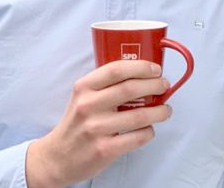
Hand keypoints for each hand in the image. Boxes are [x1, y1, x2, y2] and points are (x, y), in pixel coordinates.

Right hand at [25, 60, 171, 187]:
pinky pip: (138, 137)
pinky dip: (149, 132)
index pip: (116, 70)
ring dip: (159, 111)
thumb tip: (142, 75)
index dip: (140, 67)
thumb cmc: (77, 123)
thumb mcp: (82, 97)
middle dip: (155, 85)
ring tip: (165, 110)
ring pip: (140, 115)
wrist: (58, 157)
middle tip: (164, 86)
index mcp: (84, 87)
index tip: (155, 69)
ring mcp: (96, 128)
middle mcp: (88, 106)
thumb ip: (106, 85)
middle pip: (131, 89)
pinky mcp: (104, 149)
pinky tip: (149, 129)